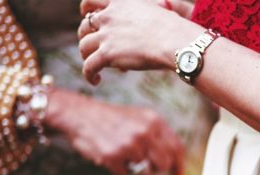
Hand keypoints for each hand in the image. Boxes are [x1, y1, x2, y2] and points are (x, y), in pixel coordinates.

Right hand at [45, 88, 183, 174]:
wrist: (80, 114)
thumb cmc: (113, 120)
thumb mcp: (140, 119)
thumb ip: (158, 136)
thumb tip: (174, 161)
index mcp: (154, 121)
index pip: (176, 147)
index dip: (179, 165)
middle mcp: (145, 132)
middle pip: (163, 164)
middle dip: (156, 169)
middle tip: (146, 166)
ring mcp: (130, 144)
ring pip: (144, 171)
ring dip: (134, 167)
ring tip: (123, 153)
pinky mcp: (114, 155)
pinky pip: (124, 174)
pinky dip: (117, 169)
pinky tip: (110, 154)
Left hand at [78, 0, 201, 84]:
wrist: (175, 41)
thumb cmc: (175, 28)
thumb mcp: (158, 10)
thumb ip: (149, 10)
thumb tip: (161, 8)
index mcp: (120, 2)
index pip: (91, 1)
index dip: (86, 11)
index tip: (87, 18)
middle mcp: (109, 16)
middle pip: (84, 26)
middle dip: (86, 38)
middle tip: (93, 48)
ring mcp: (106, 35)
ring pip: (84, 47)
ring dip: (87, 57)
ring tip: (94, 68)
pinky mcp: (107, 54)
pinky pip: (89, 66)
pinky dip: (88, 74)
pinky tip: (95, 81)